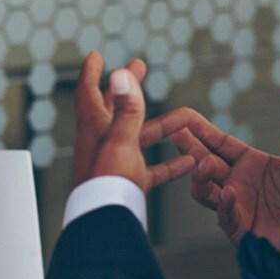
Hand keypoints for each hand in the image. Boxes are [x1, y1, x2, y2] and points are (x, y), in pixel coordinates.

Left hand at [73, 51, 195, 192]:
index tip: (96, 55)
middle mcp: (103, 140)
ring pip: (140, 136)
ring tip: (185, 113)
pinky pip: (153, 169)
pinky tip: (191, 161)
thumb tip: (120, 72)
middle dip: (127, 86)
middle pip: (115, 106)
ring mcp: (116, 161)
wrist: (105, 223)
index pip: (88, 91)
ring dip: (161, 124)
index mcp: (94, 126)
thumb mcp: (120, 139)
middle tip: (140, 65)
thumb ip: (126, 108)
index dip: (91, 72)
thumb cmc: (107, 181)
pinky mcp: (129, 182)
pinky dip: (171, 163)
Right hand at [156, 100, 279, 249]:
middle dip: (187, 147)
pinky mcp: (245, 229)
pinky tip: (230, 192)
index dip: (200, 130)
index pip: (219, 143)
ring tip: (206, 163)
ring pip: (204, 190)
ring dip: (200, 176)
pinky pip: (226, 216)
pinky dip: (225, 204)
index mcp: (253, 165)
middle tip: (175, 132)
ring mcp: (239, 206)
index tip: (183, 116)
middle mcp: (240, 184)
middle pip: (202, 162)